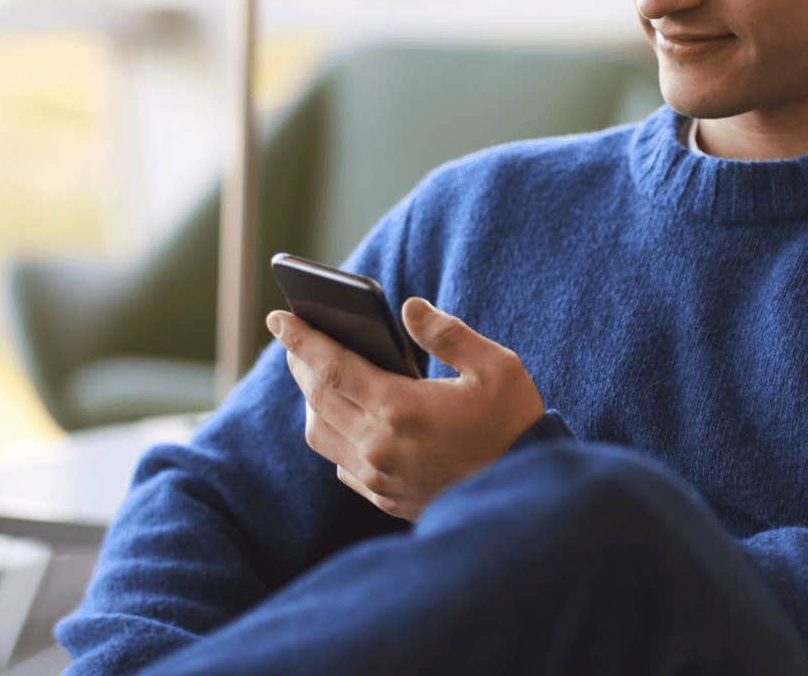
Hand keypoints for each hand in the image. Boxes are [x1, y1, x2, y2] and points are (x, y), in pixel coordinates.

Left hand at [268, 297, 544, 519]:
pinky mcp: (386, 499)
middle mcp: (379, 446)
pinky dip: (334, 435)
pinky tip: (348, 418)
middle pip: (318, 398)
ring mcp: (379, 478)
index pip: (330, 366)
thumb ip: (448, 334)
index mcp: (401, 409)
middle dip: (300, 364)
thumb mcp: (495, 368)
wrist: (529, 497)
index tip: (278, 317)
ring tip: (318, 376)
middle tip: (294, 339)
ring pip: (321, 434)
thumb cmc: (514, 425)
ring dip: (312, 402)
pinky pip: (341, 464)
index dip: (301, 339)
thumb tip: (408, 308)